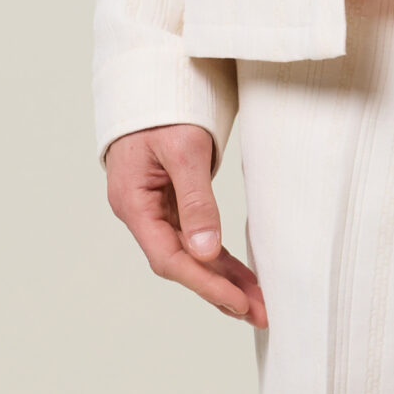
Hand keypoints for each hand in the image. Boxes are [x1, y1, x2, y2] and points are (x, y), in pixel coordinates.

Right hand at [105, 124, 267, 325]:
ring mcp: (156, 209)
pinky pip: (197, 237)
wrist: (152, 81)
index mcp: (133, 203)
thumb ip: (195, 199)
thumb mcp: (183, 149)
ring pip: (192, 254)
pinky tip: (242, 276)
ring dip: (224, 279)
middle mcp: (141, 212)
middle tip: (260, 312)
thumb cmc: (163, 108)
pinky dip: (219, 257)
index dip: (203, 283)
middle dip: (220, 290)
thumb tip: (206, 252)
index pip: (168, 257)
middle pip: (181, 263)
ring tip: (259, 303)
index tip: (236, 301)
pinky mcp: (172, 202)